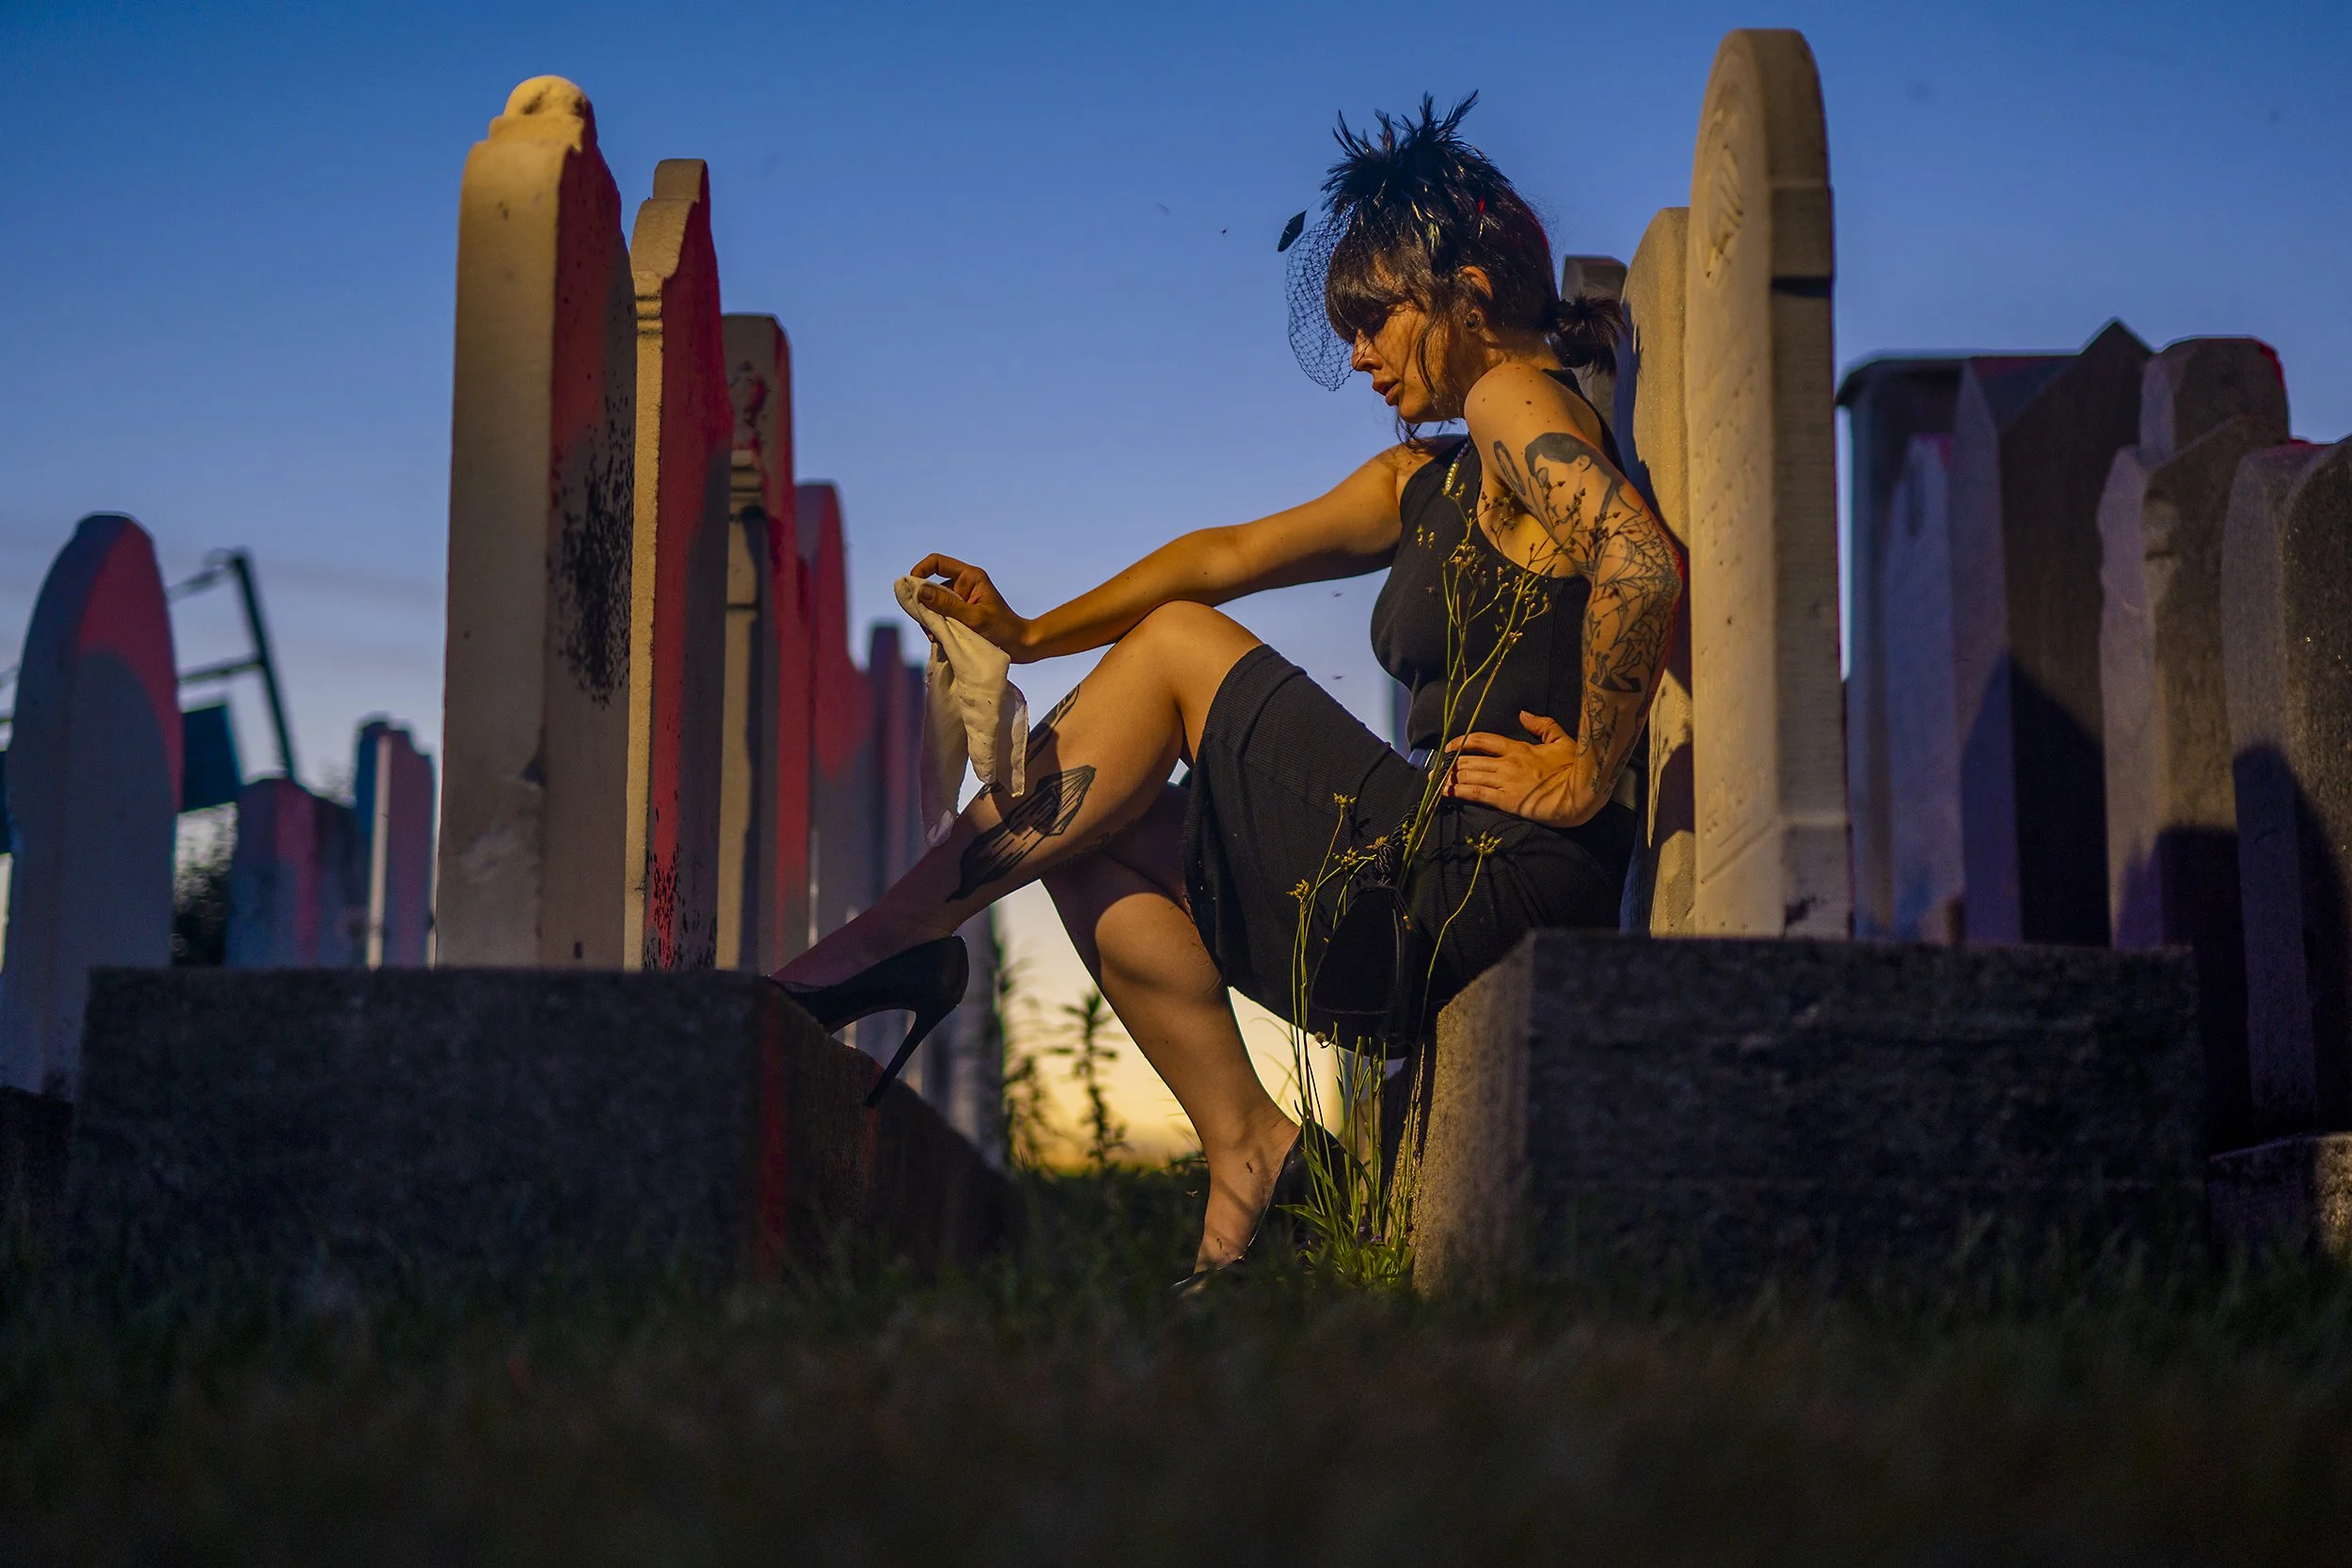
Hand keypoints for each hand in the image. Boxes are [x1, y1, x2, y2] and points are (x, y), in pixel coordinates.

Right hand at [907, 554, 1035, 661]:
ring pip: (932, 604)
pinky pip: (939, 616)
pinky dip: (936, 627)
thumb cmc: (1003, 630)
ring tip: (936, 636)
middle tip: (926, 624)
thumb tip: (920, 591)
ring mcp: (960, 600)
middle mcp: (963, 584)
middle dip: (924, 604)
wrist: (1020, 646)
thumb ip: (947, 605)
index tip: (912, 591)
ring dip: (929, 619)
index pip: (936, 562)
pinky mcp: (958, 615)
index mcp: (969, 576)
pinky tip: (940, 640)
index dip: (920, 571)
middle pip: (930, 586)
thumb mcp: (974, 618)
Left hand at [1441, 711, 1598, 827]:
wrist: (1580, 791)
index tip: (1450, 747)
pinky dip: (1458, 792)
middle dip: (1452, 765)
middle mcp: (1506, 763)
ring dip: (1451, 779)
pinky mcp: (1507, 801)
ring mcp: (1505, 782)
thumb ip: (1542, 725)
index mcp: (1517, 748)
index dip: (1462, 742)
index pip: (1482, 740)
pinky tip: (1446, 794)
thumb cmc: (1573, 766)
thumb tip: (1523, 714)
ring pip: (1470, 777)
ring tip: (1437, 782)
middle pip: (1470, 761)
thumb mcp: (1560, 739)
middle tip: (1438, 769)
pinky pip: (1476, 794)